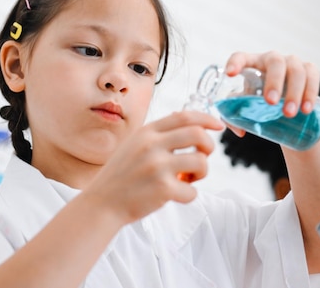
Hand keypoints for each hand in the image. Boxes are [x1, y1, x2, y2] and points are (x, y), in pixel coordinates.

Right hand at [83, 111, 223, 224]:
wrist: (102, 202)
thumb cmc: (121, 176)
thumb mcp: (133, 145)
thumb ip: (157, 135)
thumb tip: (189, 123)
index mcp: (146, 132)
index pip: (183, 116)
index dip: (206, 118)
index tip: (217, 125)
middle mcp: (152, 145)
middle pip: (198, 134)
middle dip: (208, 146)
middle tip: (202, 157)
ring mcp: (157, 167)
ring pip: (201, 161)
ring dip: (201, 172)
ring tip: (187, 179)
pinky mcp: (163, 189)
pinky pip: (193, 191)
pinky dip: (189, 195)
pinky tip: (176, 195)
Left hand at [225, 51, 319, 118]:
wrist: (284, 105)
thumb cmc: (258, 102)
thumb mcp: (244, 106)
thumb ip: (234, 118)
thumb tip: (241, 131)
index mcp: (251, 64)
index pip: (240, 57)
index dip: (235, 62)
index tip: (230, 74)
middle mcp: (271, 59)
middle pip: (275, 62)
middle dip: (274, 82)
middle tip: (270, 103)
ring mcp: (292, 62)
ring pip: (296, 70)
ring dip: (294, 92)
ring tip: (289, 113)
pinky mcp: (309, 69)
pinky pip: (312, 75)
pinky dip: (311, 92)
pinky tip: (306, 109)